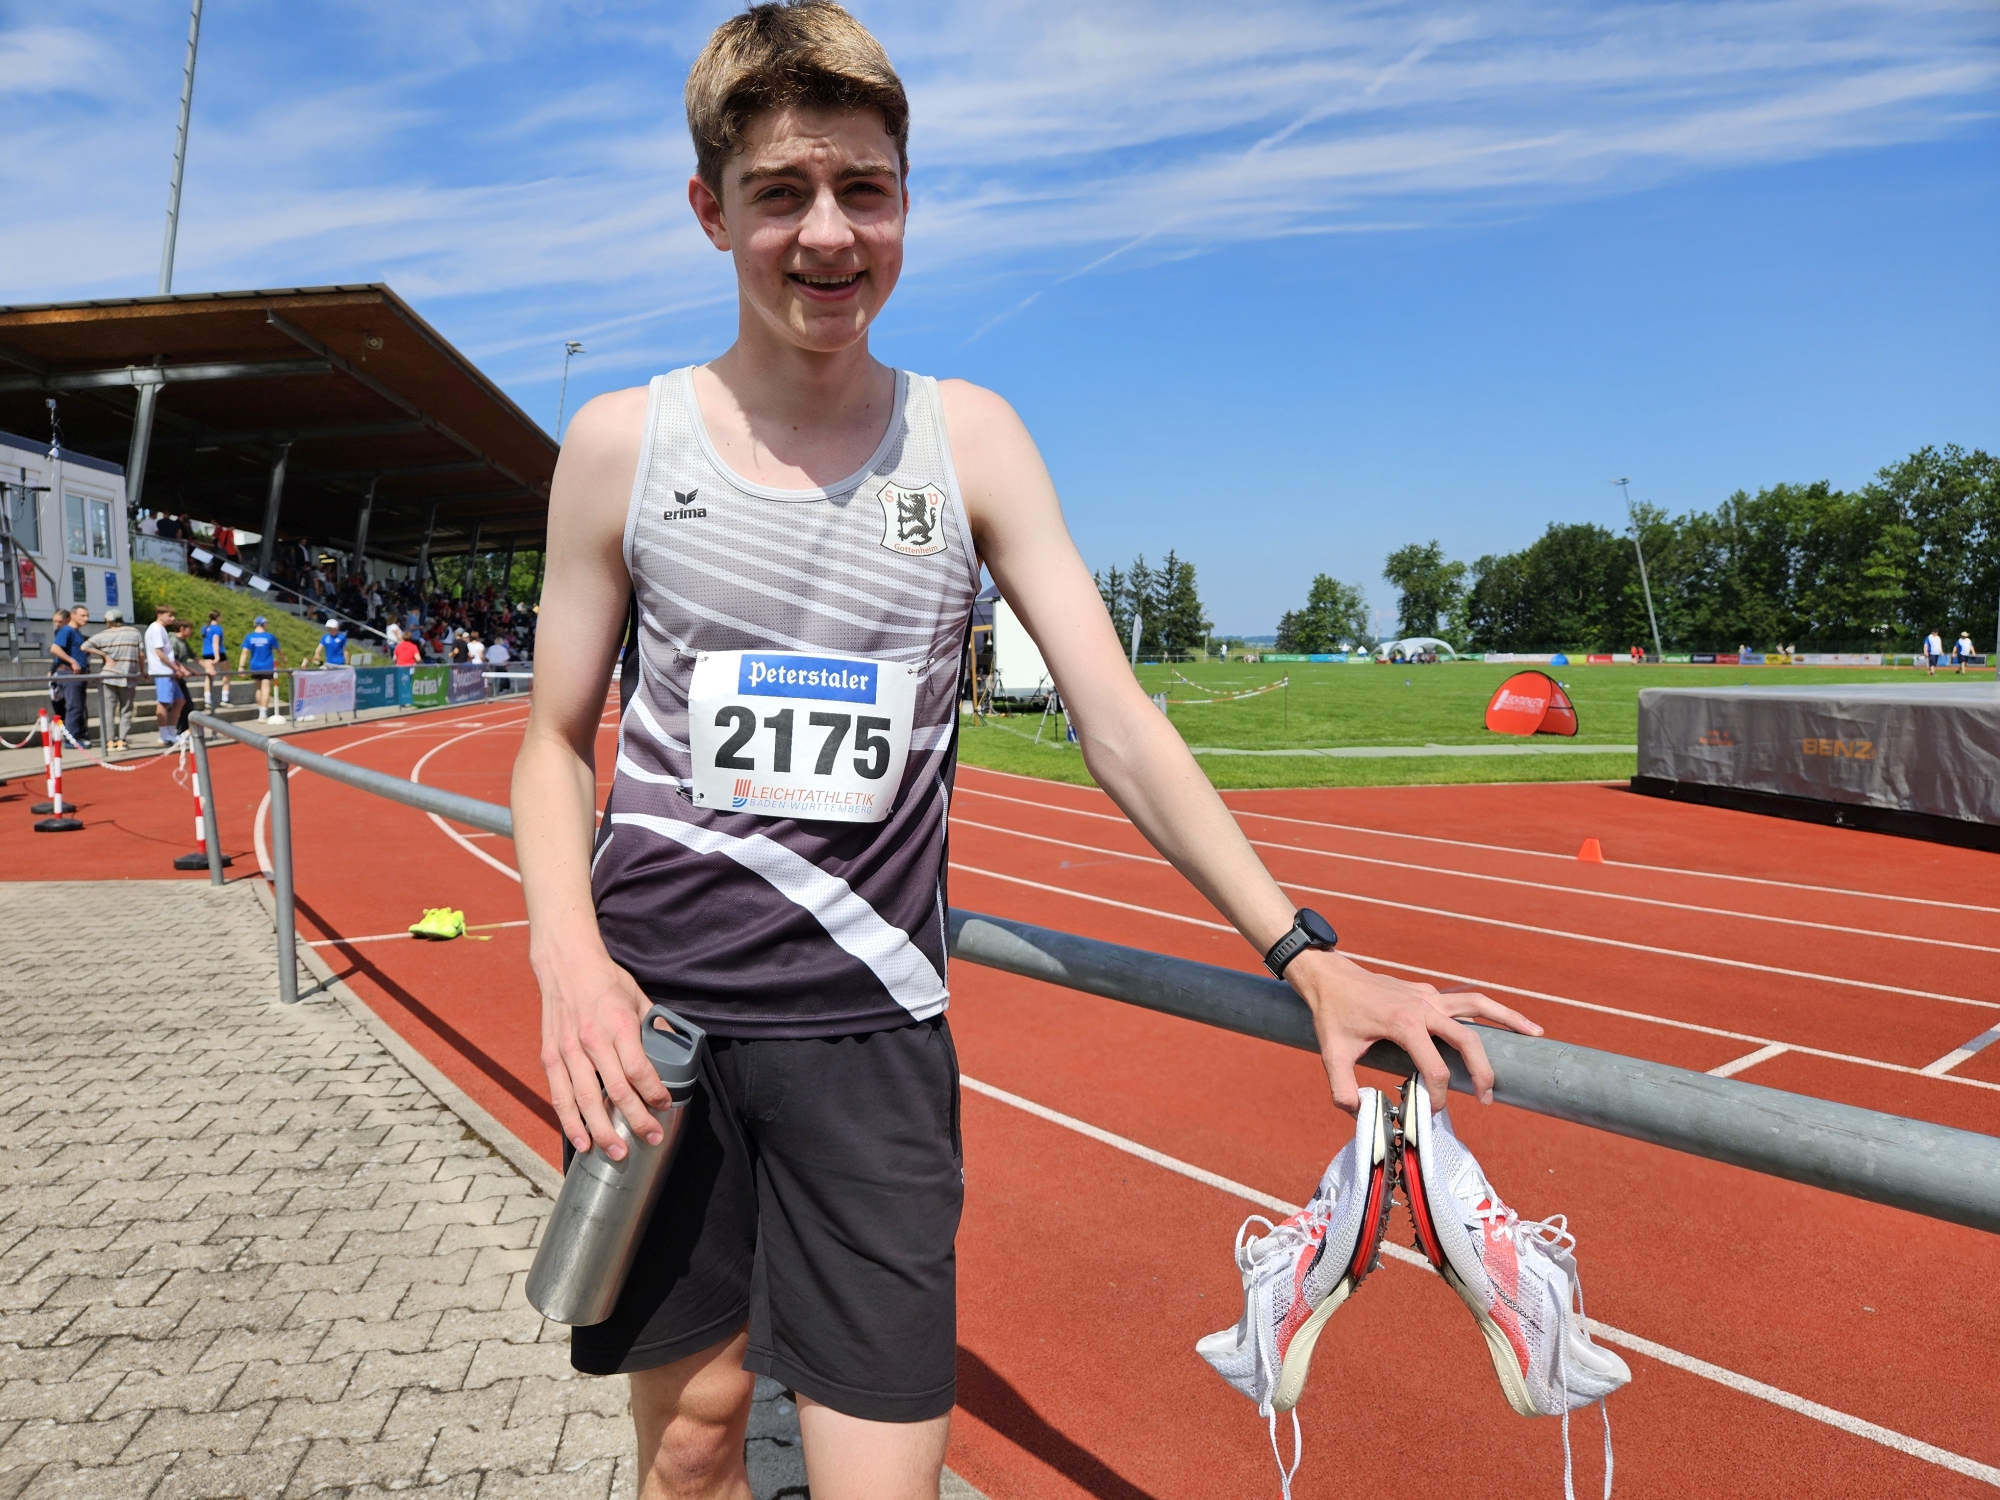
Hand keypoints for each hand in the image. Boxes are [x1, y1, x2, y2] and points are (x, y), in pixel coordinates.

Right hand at [534, 943, 671, 1159]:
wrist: (565, 963)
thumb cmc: (604, 980)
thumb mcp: (638, 996)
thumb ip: (654, 1024)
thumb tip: (674, 1046)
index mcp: (618, 1025)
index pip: (639, 1068)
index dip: (653, 1092)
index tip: (665, 1106)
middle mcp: (592, 1040)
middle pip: (616, 1090)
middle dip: (635, 1119)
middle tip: (650, 1138)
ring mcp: (568, 1050)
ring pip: (585, 1100)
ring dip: (602, 1130)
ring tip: (617, 1153)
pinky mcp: (550, 1056)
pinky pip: (560, 1096)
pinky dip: (570, 1122)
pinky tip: (582, 1140)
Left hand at [1285, 948, 1541, 1113]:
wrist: (1329, 977)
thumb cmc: (1332, 1016)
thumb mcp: (1332, 1055)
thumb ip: (1342, 1089)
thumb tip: (1360, 1115)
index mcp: (1403, 1024)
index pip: (1435, 1068)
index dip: (1439, 1095)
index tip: (1435, 1110)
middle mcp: (1423, 1006)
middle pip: (1468, 1039)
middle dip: (1483, 1071)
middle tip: (1488, 1097)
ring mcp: (1429, 996)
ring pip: (1478, 1006)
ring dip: (1509, 1019)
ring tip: (1537, 1035)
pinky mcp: (1429, 993)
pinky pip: (1466, 1000)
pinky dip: (1490, 1010)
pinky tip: (1507, 1023)